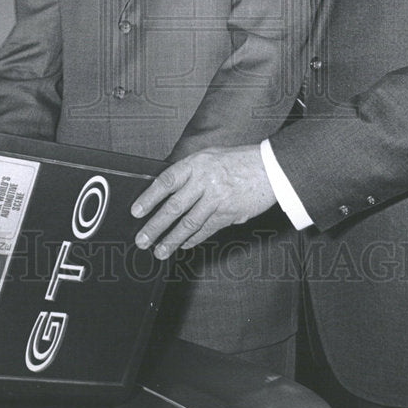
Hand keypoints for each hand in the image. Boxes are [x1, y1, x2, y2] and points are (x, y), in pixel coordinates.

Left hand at [131, 145, 275, 258]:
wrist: (270, 168)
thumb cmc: (239, 160)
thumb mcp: (209, 157)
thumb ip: (189, 172)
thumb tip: (168, 190)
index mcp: (196, 164)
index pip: (166, 182)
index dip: (149, 198)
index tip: (136, 212)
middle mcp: (204, 181)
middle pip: (173, 207)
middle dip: (155, 226)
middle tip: (142, 239)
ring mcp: (217, 199)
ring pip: (189, 223)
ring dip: (172, 239)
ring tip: (160, 251)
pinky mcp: (228, 213)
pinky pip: (206, 229)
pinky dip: (193, 239)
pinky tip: (183, 245)